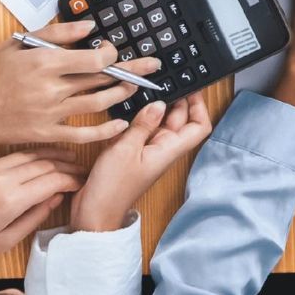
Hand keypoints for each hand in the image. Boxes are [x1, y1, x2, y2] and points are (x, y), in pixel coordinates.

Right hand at [0, 20, 161, 154]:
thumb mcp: (17, 44)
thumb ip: (55, 35)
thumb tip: (89, 27)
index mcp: (43, 64)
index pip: (93, 60)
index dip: (111, 55)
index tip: (115, 50)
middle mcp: (50, 90)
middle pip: (101, 80)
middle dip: (131, 71)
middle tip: (152, 66)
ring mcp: (49, 114)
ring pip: (97, 105)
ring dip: (121, 95)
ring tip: (136, 86)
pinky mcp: (46, 133)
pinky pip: (83, 134)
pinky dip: (105, 130)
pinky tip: (121, 123)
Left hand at [0, 148, 86, 260]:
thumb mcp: (6, 240)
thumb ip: (35, 217)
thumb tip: (56, 197)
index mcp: (10, 200)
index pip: (52, 181)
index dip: (71, 180)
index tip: (81, 183)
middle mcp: (2, 178)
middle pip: (44, 163)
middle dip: (66, 165)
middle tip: (81, 169)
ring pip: (30, 154)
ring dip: (52, 154)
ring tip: (69, 157)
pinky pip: (14, 155)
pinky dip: (32, 155)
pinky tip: (43, 157)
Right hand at [71, 92, 211, 232]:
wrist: (94, 212)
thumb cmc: (112, 188)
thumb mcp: (126, 149)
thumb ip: (143, 125)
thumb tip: (160, 103)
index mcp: (169, 150)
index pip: (198, 127)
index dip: (199, 106)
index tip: (191, 88)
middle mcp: (163, 149)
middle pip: (179, 120)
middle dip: (175, 100)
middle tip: (164, 81)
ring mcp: (148, 151)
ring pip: (159, 123)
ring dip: (155, 108)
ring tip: (146, 89)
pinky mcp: (134, 152)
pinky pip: (142, 130)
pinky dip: (139, 119)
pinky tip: (129, 107)